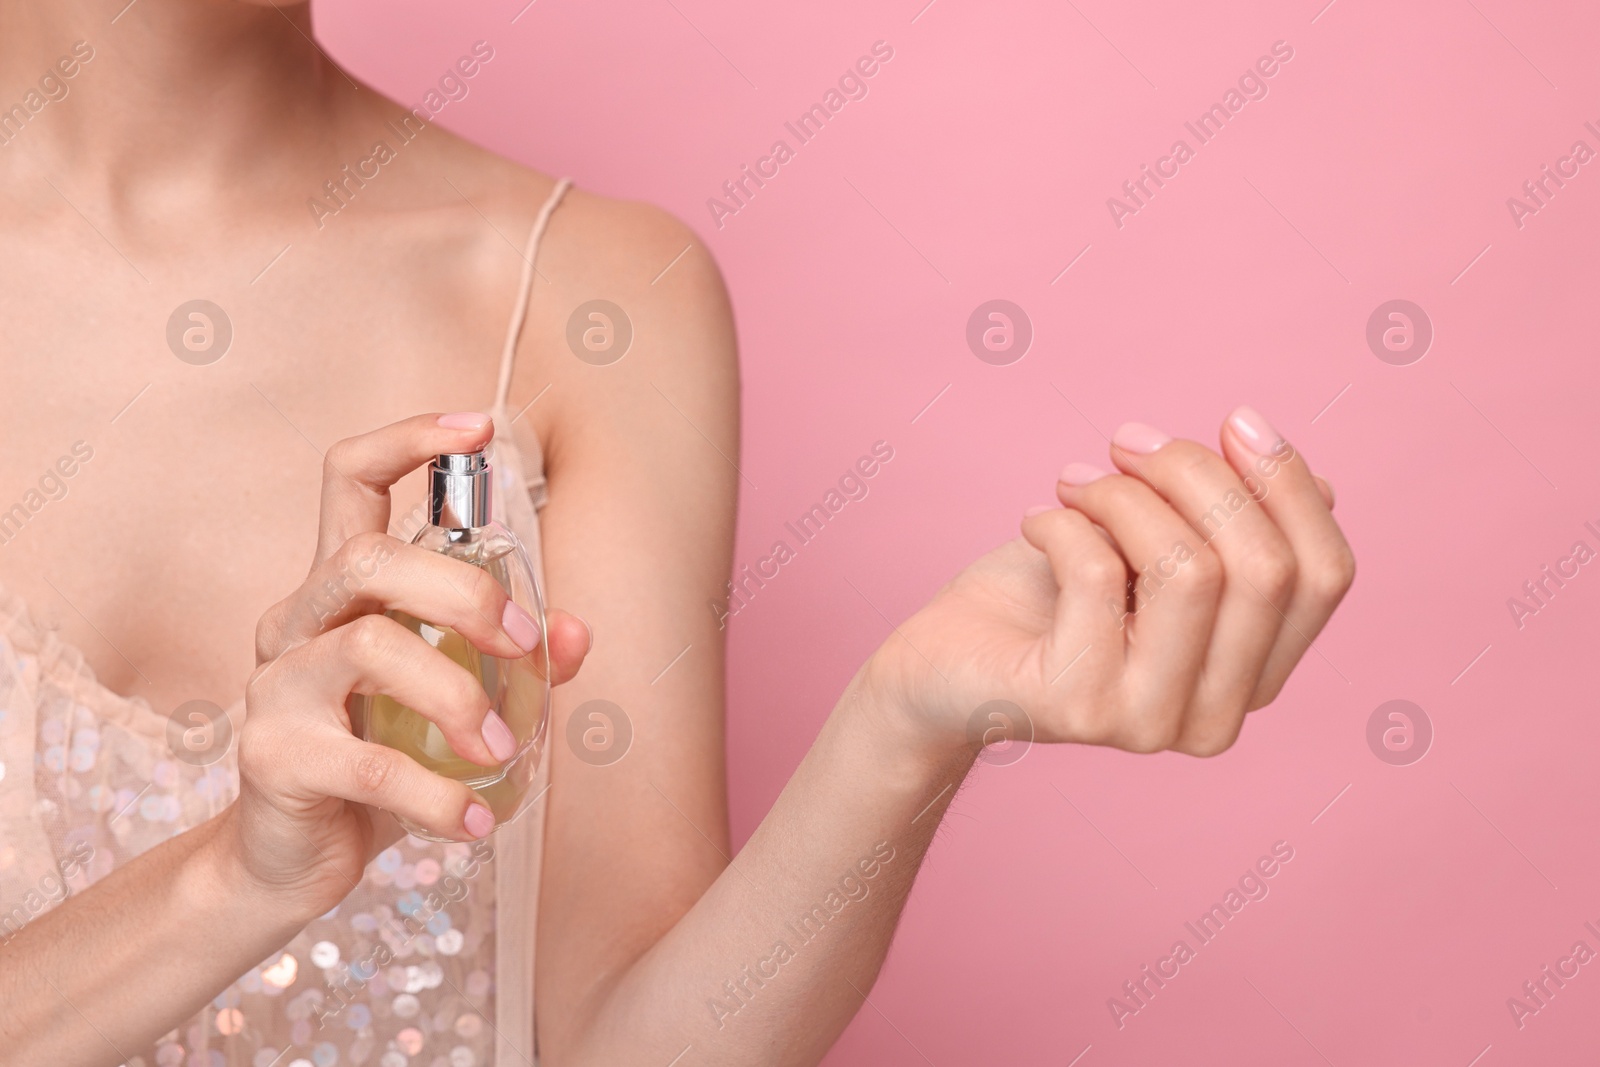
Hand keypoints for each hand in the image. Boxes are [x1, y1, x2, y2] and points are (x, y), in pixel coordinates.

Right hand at [221, 413, 591, 920]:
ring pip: (368, 649)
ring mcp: (274, 685)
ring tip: (504, 749)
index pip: (348, 479)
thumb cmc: (378, 759)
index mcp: (338, 589)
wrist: (291, 861)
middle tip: (524, 647)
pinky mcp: (273, 756)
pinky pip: (368, 762)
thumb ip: (513, 662)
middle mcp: (296, 621)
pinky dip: (439, 795)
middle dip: (464, 592)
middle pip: (367, 560)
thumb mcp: (452, 701)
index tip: (477, 428)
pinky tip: (476, 823)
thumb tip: (575, 631)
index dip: (406, 439)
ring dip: (458, 696)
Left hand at [866, 406, 1353, 758]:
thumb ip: (1232, 526)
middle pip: (1264, 567)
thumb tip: (1317, 483)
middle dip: (1196, 474)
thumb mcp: (1153, 545)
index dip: (1289, 484)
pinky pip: (1098, 575)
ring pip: (1191, 570)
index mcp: (1256, 677)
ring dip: (1126, 494)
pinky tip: (1037, 520)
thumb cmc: (1052, 595)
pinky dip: (1065, 521)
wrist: (943, 662)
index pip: (1326, 575)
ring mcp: (1151, 722)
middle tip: (1125, 442)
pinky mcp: (1078, 710)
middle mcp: (1218, 718)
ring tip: (1075, 481)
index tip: (1233, 420)